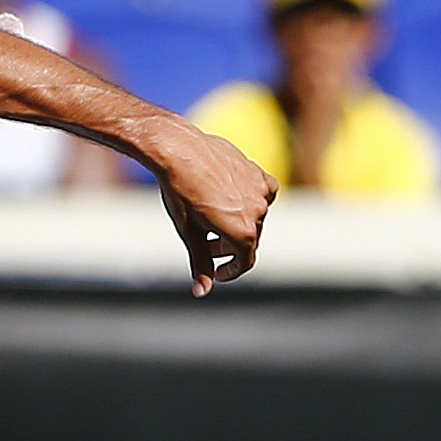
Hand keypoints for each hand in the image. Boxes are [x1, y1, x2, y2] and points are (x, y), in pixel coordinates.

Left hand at [140, 115, 275, 292]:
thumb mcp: (189, 233)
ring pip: (255, 217)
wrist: (177, 149)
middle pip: (249, 239)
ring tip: (213, 219)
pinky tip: (236, 198)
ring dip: (238, 223)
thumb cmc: (179, 192)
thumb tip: (202, 292)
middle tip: (206, 246)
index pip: (245, 261)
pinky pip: (264, 192)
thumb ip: (201, 263)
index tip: (217, 272)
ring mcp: (259, 190)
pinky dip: (254, 200)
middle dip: (228, 247)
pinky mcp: (257, 172)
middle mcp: (257, 212)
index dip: (230, 271)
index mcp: (242, 232)